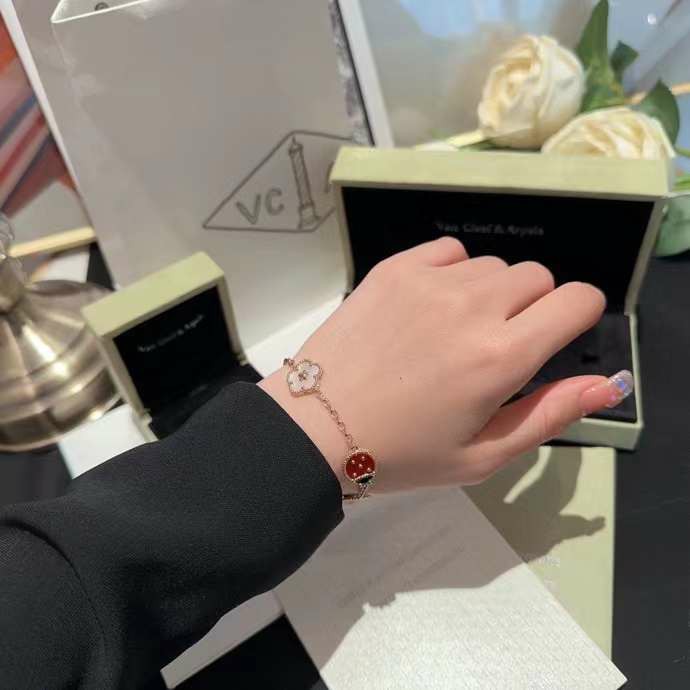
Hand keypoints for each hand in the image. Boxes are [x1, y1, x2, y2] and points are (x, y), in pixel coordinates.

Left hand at [259, 238, 631, 493]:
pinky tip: (429, 306)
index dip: (578, 315)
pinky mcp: (394, 267)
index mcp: (500, 357)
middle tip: (494, 346)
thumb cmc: (403, 453)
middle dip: (532, 308)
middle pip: (537, 277)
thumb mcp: (483, 454)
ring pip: (492, 266)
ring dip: (489, 293)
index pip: (577, 300)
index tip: (556, 335)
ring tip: (452, 332)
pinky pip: (449, 251)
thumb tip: (608, 381)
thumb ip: (551, 415)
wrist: (316, 427)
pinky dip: (452, 272)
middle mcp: (472, 306)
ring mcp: (429, 280)